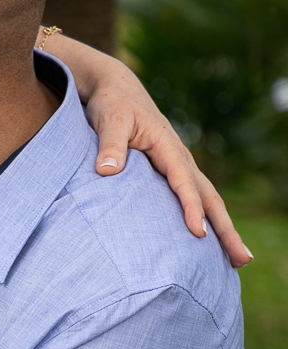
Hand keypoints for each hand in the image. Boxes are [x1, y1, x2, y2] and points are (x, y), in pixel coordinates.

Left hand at [44, 30, 251, 267]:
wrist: (115, 89)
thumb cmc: (111, 104)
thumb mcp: (107, 120)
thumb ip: (108, 146)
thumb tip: (107, 172)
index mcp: (167, 146)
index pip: (183, 182)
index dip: (191, 207)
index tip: (198, 234)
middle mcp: (179, 157)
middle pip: (209, 196)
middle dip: (225, 228)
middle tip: (242, 259)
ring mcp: (177, 164)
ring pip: (206, 199)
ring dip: (222, 227)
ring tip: (237, 259)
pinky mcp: (170, 170)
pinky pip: (193, 196)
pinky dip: (205, 217)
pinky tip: (208, 240)